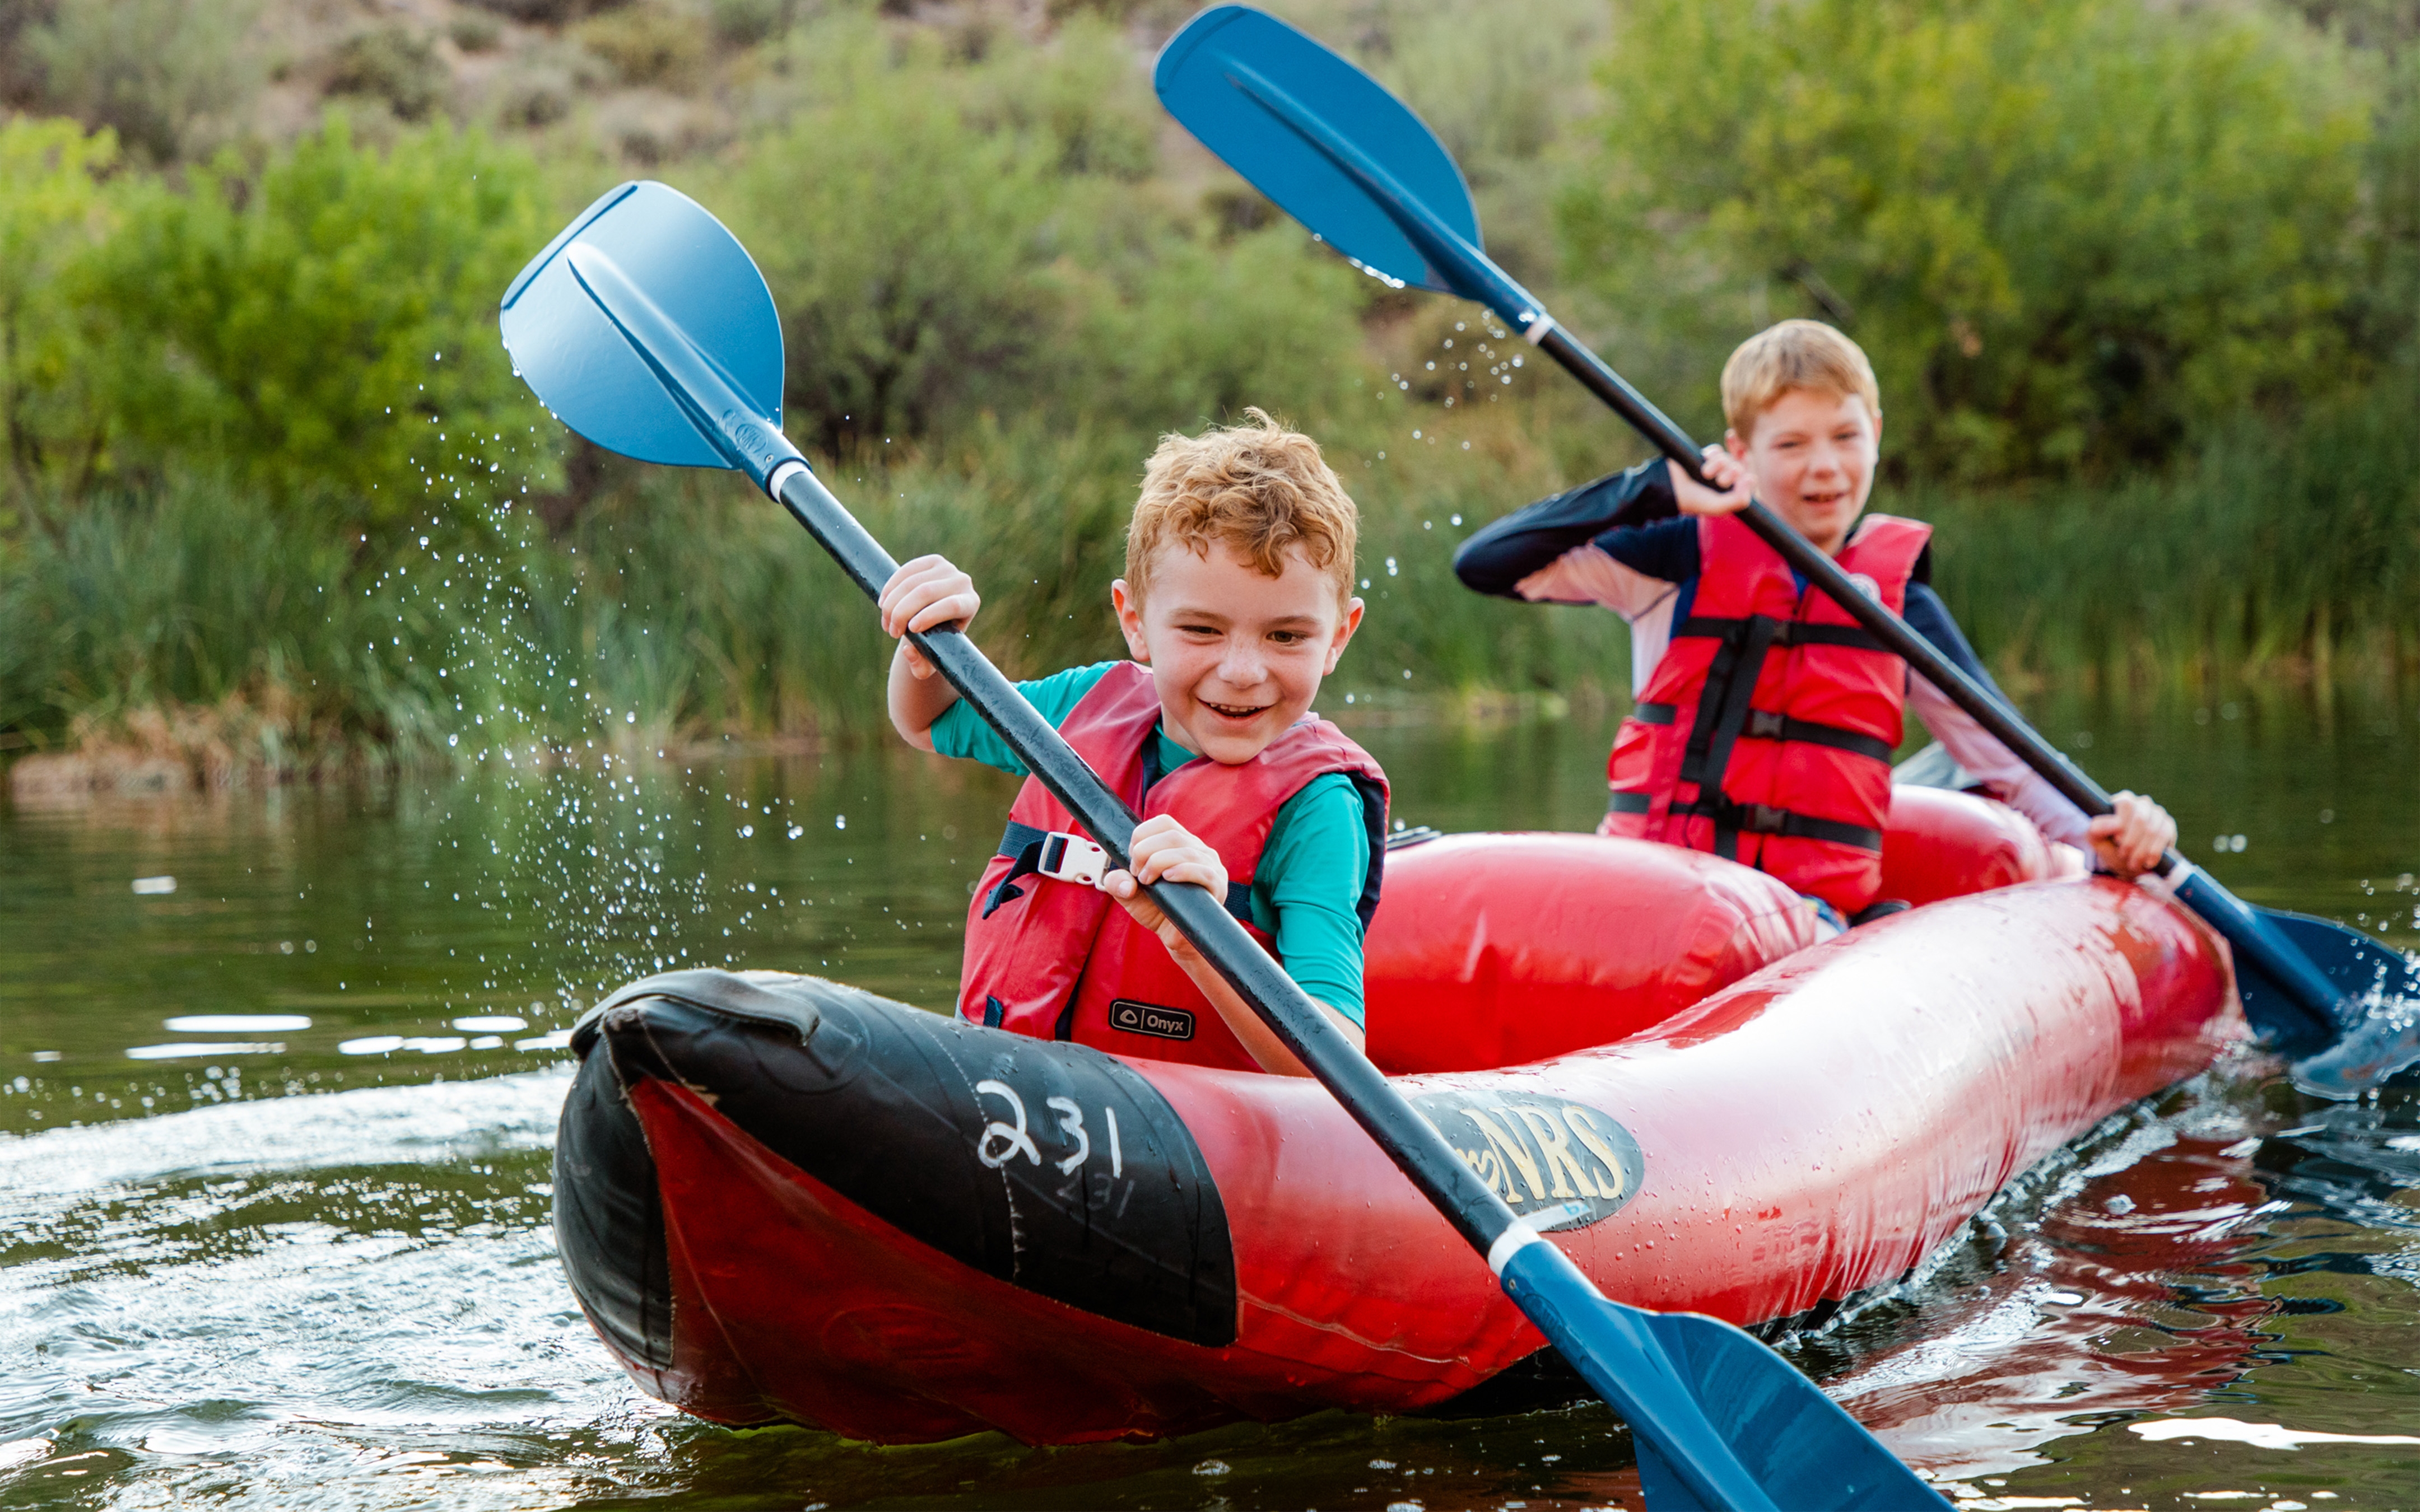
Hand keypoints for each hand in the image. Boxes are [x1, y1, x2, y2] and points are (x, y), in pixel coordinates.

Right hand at [878, 555, 978, 679]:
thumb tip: (909, 652)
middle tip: (891, 632)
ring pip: (912, 582)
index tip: (909, 630)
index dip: (929, 616)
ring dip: (892, 604)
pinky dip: (890, 588)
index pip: (951, 605)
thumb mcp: (931, 659)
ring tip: (886, 622)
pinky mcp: (930, 561)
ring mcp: (947, 567)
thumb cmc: (937, 643)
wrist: (935, 619)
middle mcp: (962, 581)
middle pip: (926, 592)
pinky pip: (905, 571)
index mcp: (970, 603)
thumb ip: (921, 665)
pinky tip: (883, 603)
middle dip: (902, 613)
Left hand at [1100, 815, 1226, 951]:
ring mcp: (1211, 866)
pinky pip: (1203, 871)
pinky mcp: (1217, 885)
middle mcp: (1199, 850)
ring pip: (1186, 851)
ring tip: (1147, 881)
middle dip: (1145, 851)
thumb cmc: (1156, 909)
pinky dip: (1182, 871)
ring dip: (1158, 862)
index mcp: (1181, 844)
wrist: (1175, 938)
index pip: (1164, 823)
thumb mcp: (1129, 895)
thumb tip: (1124, 881)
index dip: (1142, 835)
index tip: (1132, 858)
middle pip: (1172, 835)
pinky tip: (1167, 878)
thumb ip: (1117, 883)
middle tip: (1137, 874)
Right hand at [1669, 444, 1752, 516]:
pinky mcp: (1704, 457)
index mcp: (1728, 495)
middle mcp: (1723, 481)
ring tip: (1705, 473)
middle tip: (1718, 482)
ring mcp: (1714, 469)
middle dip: (1730, 474)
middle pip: (1738, 469)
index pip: (1748, 481)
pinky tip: (1704, 459)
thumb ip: (1739, 500)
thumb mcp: (1718, 506)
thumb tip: (1751, 478)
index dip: (1748, 479)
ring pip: (1727, 459)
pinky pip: (1716, 450)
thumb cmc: (1692, 501)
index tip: (1745, 480)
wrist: (1668, 488)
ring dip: (1718, 465)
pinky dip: (1712, 454)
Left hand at [2088, 791, 2175, 877]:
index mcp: (2123, 801)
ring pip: (2152, 830)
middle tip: (2124, 855)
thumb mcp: (2096, 840)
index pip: (2125, 804)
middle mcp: (2142, 804)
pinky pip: (2164, 836)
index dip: (2122, 823)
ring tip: (2133, 862)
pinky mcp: (2168, 825)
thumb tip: (2116, 824)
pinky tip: (2148, 862)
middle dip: (2131, 842)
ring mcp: (2157, 813)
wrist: (2129, 863)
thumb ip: (2097, 829)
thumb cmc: (2110, 847)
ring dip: (2141, 850)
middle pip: (2140, 819)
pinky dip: (2154, 852)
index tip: (2117, 840)